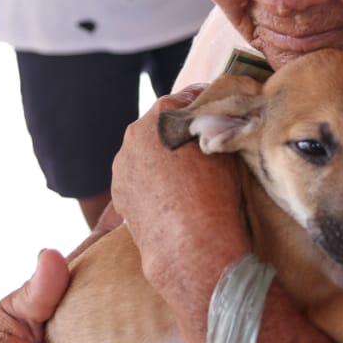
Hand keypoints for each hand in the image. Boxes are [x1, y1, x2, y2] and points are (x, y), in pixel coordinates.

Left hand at [111, 86, 249, 293]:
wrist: (190, 244)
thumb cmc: (214, 193)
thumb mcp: (224, 148)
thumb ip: (215, 124)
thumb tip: (218, 117)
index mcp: (162, 114)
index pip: (186, 98)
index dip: (204, 105)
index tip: (216, 114)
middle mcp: (135, 134)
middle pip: (160, 125)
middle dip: (179, 133)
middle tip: (201, 148)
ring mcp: (122, 164)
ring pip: (145, 153)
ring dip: (161, 158)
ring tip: (184, 178)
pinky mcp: (118, 192)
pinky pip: (137, 178)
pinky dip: (150, 182)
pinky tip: (169, 196)